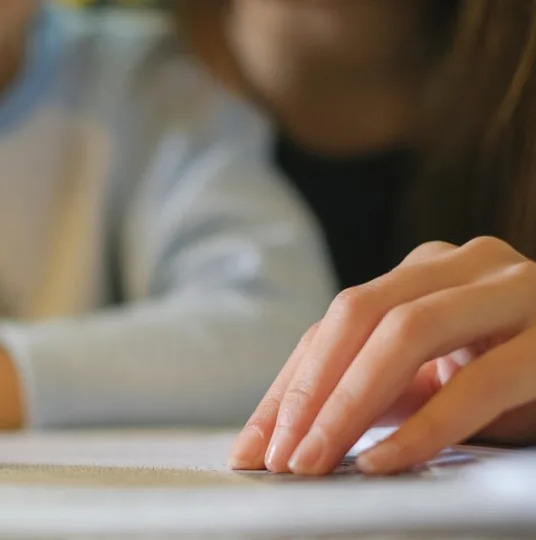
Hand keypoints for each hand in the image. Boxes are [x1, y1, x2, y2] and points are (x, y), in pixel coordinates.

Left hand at [228, 237, 535, 474]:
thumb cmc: (523, 376)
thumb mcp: (439, 381)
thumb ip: (378, 392)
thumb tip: (294, 433)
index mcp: (425, 272)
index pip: (333, 327)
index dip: (286, 388)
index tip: (253, 446)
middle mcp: (464, 264)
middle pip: (355, 317)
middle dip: (307, 394)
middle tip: (278, 460)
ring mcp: (514, 289)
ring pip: (404, 332)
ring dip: (348, 405)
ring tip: (314, 463)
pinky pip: (478, 380)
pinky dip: (423, 426)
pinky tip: (384, 462)